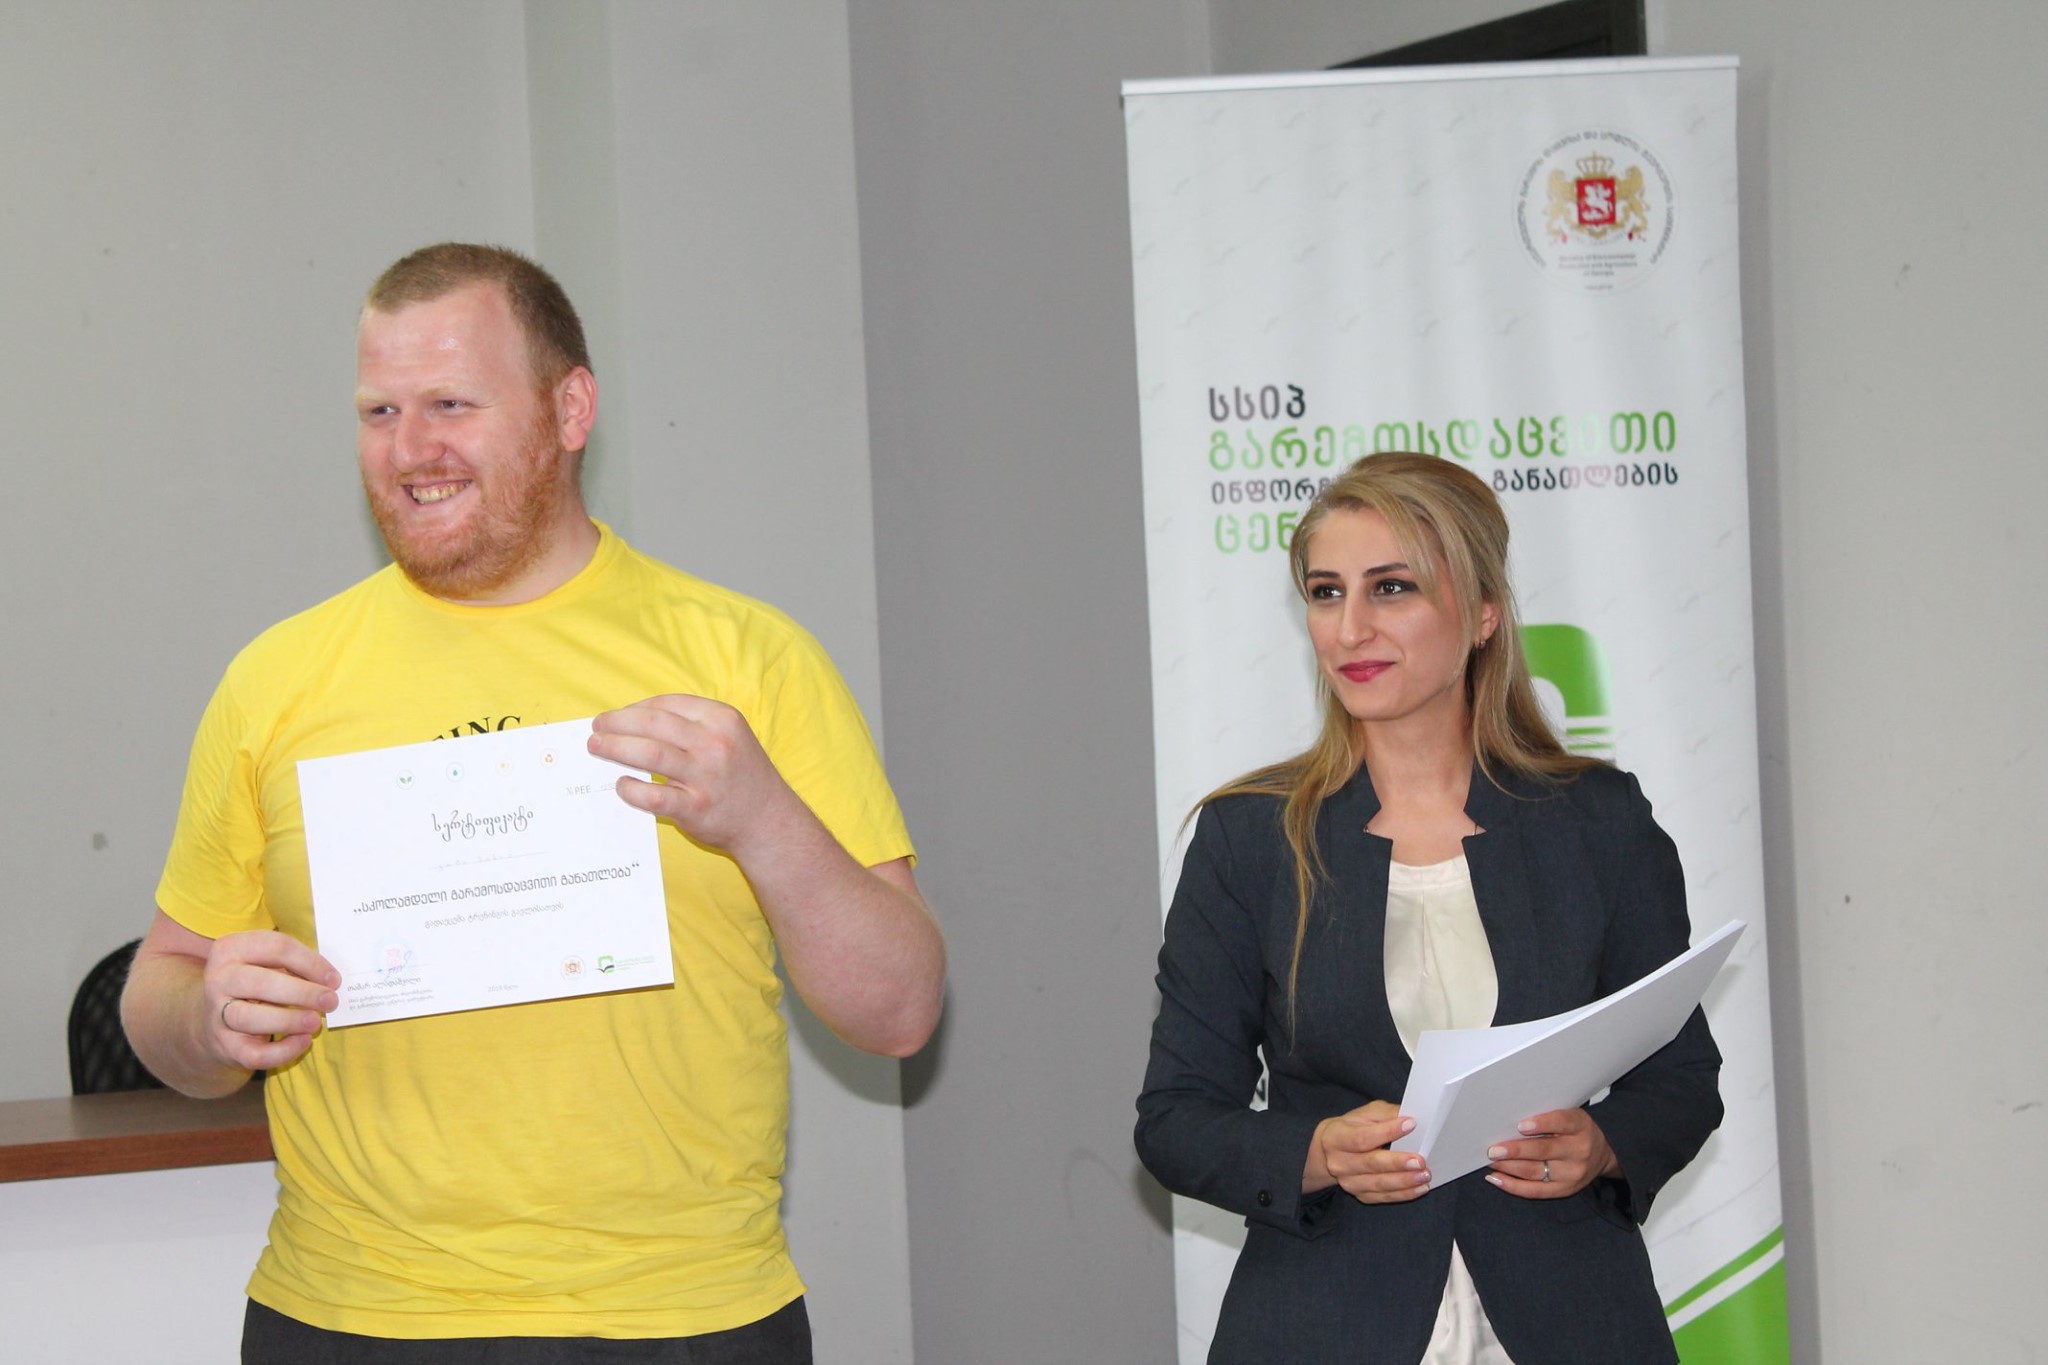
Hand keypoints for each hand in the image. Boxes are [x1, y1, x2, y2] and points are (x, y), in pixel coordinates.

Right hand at [206, 930, 338, 1071]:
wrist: (217, 1020)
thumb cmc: (256, 984)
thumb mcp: (268, 964)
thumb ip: (295, 965)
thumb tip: (330, 981)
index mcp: (231, 949)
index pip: (276, 947)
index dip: (310, 962)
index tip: (334, 979)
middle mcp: (218, 979)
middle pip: (260, 983)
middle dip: (301, 992)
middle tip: (330, 1000)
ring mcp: (216, 1014)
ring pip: (249, 1018)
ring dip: (288, 1020)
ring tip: (315, 1022)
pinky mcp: (224, 1046)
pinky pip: (252, 1053)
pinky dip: (281, 1050)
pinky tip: (304, 1041)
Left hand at [589, 695, 801, 857]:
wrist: (769, 820)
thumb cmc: (741, 775)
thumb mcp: (729, 736)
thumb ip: (691, 726)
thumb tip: (635, 721)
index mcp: (721, 719)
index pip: (667, 704)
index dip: (635, 708)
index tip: (617, 716)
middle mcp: (715, 743)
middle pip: (652, 723)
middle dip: (617, 723)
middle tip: (596, 728)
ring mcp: (706, 776)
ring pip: (649, 754)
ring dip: (615, 748)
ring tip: (596, 747)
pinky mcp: (697, 807)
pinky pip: (654, 796)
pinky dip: (631, 789)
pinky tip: (622, 785)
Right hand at [1305, 1100, 1430, 1203]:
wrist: (1331, 1151)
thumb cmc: (1353, 1128)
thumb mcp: (1366, 1114)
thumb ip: (1386, 1114)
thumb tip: (1410, 1118)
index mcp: (1336, 1137)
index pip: (1362, 1137)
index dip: (1387, 1131)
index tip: (1410, 1125)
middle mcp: (1339, 1162)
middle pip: (1370, 1164)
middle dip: (1397, 1163)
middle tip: (1420, 1161)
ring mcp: (1348, 1182)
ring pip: (1378, 1184)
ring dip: (1404, 1181)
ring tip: (1425, 1175)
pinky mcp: (1360, 1194)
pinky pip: (1384, 1197)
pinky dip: (1404, 1194)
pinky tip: (1420, 1188)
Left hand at [1484, 1107, 1618, 1198]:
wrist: (1604, 1153)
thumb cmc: (1576, 1130)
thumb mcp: (1570, 1115)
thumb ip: (1547, 1116)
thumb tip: (1508, 1119)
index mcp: (1579, 1126)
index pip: (1561, 1122)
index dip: (1542, 1124)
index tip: (1521, 1125)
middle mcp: (1578, 1151)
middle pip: (1543, 1150)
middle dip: (1515, 1150)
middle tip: (1492, 1149)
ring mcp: (1572, 1173)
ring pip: (1535, 1171)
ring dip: (1508, 1167)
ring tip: (1490, 1161)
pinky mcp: (1565, 1190)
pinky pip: (1535, 1191)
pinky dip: (1512, 1186)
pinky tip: (1496, 1178)